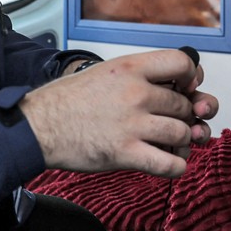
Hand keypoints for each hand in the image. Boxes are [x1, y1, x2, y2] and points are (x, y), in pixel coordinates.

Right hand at [16, 48, 214, 177]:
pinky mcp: (125, 153)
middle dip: (184, 116)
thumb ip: (140, 75)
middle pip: (185, 105)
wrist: (38, 126)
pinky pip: (170, 164)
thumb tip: (179, 85)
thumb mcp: (105, 72)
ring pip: (182, 133)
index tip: (187, 87)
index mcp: (130, 68)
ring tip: (171, 144)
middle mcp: (135, 93)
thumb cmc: (68, 101)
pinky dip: (177, 166)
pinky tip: (171, 163)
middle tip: (172, 123)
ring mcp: (132, 124)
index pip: (183, 63)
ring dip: (181, 142)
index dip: (192, 77)